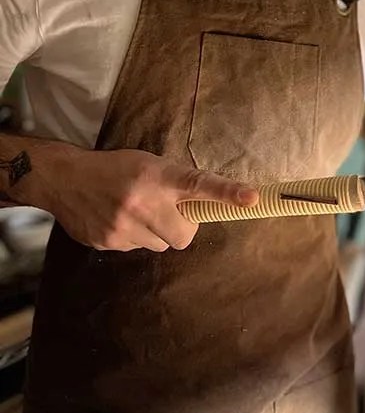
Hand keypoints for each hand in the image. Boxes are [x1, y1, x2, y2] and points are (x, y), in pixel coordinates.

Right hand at [42, 146, 257, 251]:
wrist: (65, 178)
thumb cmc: (116, 168)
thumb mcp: (149, 163)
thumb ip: (177, 182)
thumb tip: (206, 203)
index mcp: (158, 176)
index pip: (199, 185)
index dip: (227, 193)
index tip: (252, 198)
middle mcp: (143, 202)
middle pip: (184, 235)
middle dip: (181, 227)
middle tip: (167, 212)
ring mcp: (125, 226)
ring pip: (161, 245)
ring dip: (157, 233)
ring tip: (138, 213)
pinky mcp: (110, 242)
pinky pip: (138, 249)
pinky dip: (135, 238)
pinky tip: (119, 220)